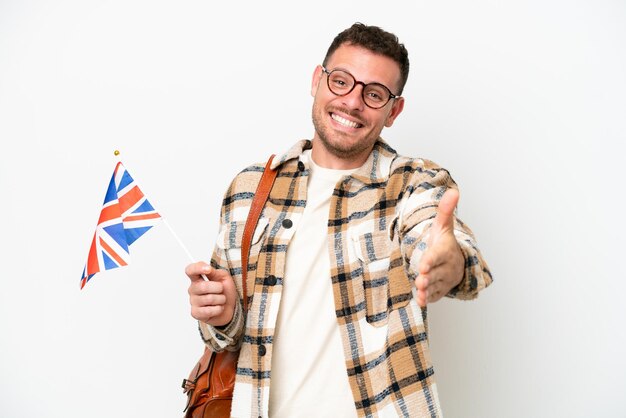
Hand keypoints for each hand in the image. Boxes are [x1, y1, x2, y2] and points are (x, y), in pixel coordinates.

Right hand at [186, 262, 237, 326]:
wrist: (230, 308)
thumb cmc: (225, 292)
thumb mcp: (224, 277)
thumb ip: (215, 272)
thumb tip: (207, 269)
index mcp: (198, 278)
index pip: (190, 270)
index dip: (198, 268)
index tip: (208, 269)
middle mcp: (193, 289)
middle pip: (203, 286)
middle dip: (218, 288)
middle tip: (221, 290)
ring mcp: (193, 302)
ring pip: (209, 299)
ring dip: (221, 299)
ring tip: (221, 300)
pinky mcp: (196, 313)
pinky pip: (209, 310)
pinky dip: (219, 309)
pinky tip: (218, 308)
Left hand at [415, 189, 464, 306]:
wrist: (457, 262)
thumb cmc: (445, 243)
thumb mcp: (443, 226)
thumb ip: (445, 210)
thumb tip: (453, 190)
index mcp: (445, 250)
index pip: (437, 255)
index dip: (431, 260)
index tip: (423, 265)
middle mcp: (446, 266)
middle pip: (436, 273)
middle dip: (428, 277)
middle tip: (420, 280)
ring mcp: (443, 280)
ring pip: (435, 286)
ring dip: (427, 290)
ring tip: (419, 292)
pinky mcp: (440, 290)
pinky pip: (435, 296)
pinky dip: (428, 299)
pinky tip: (421, 302)